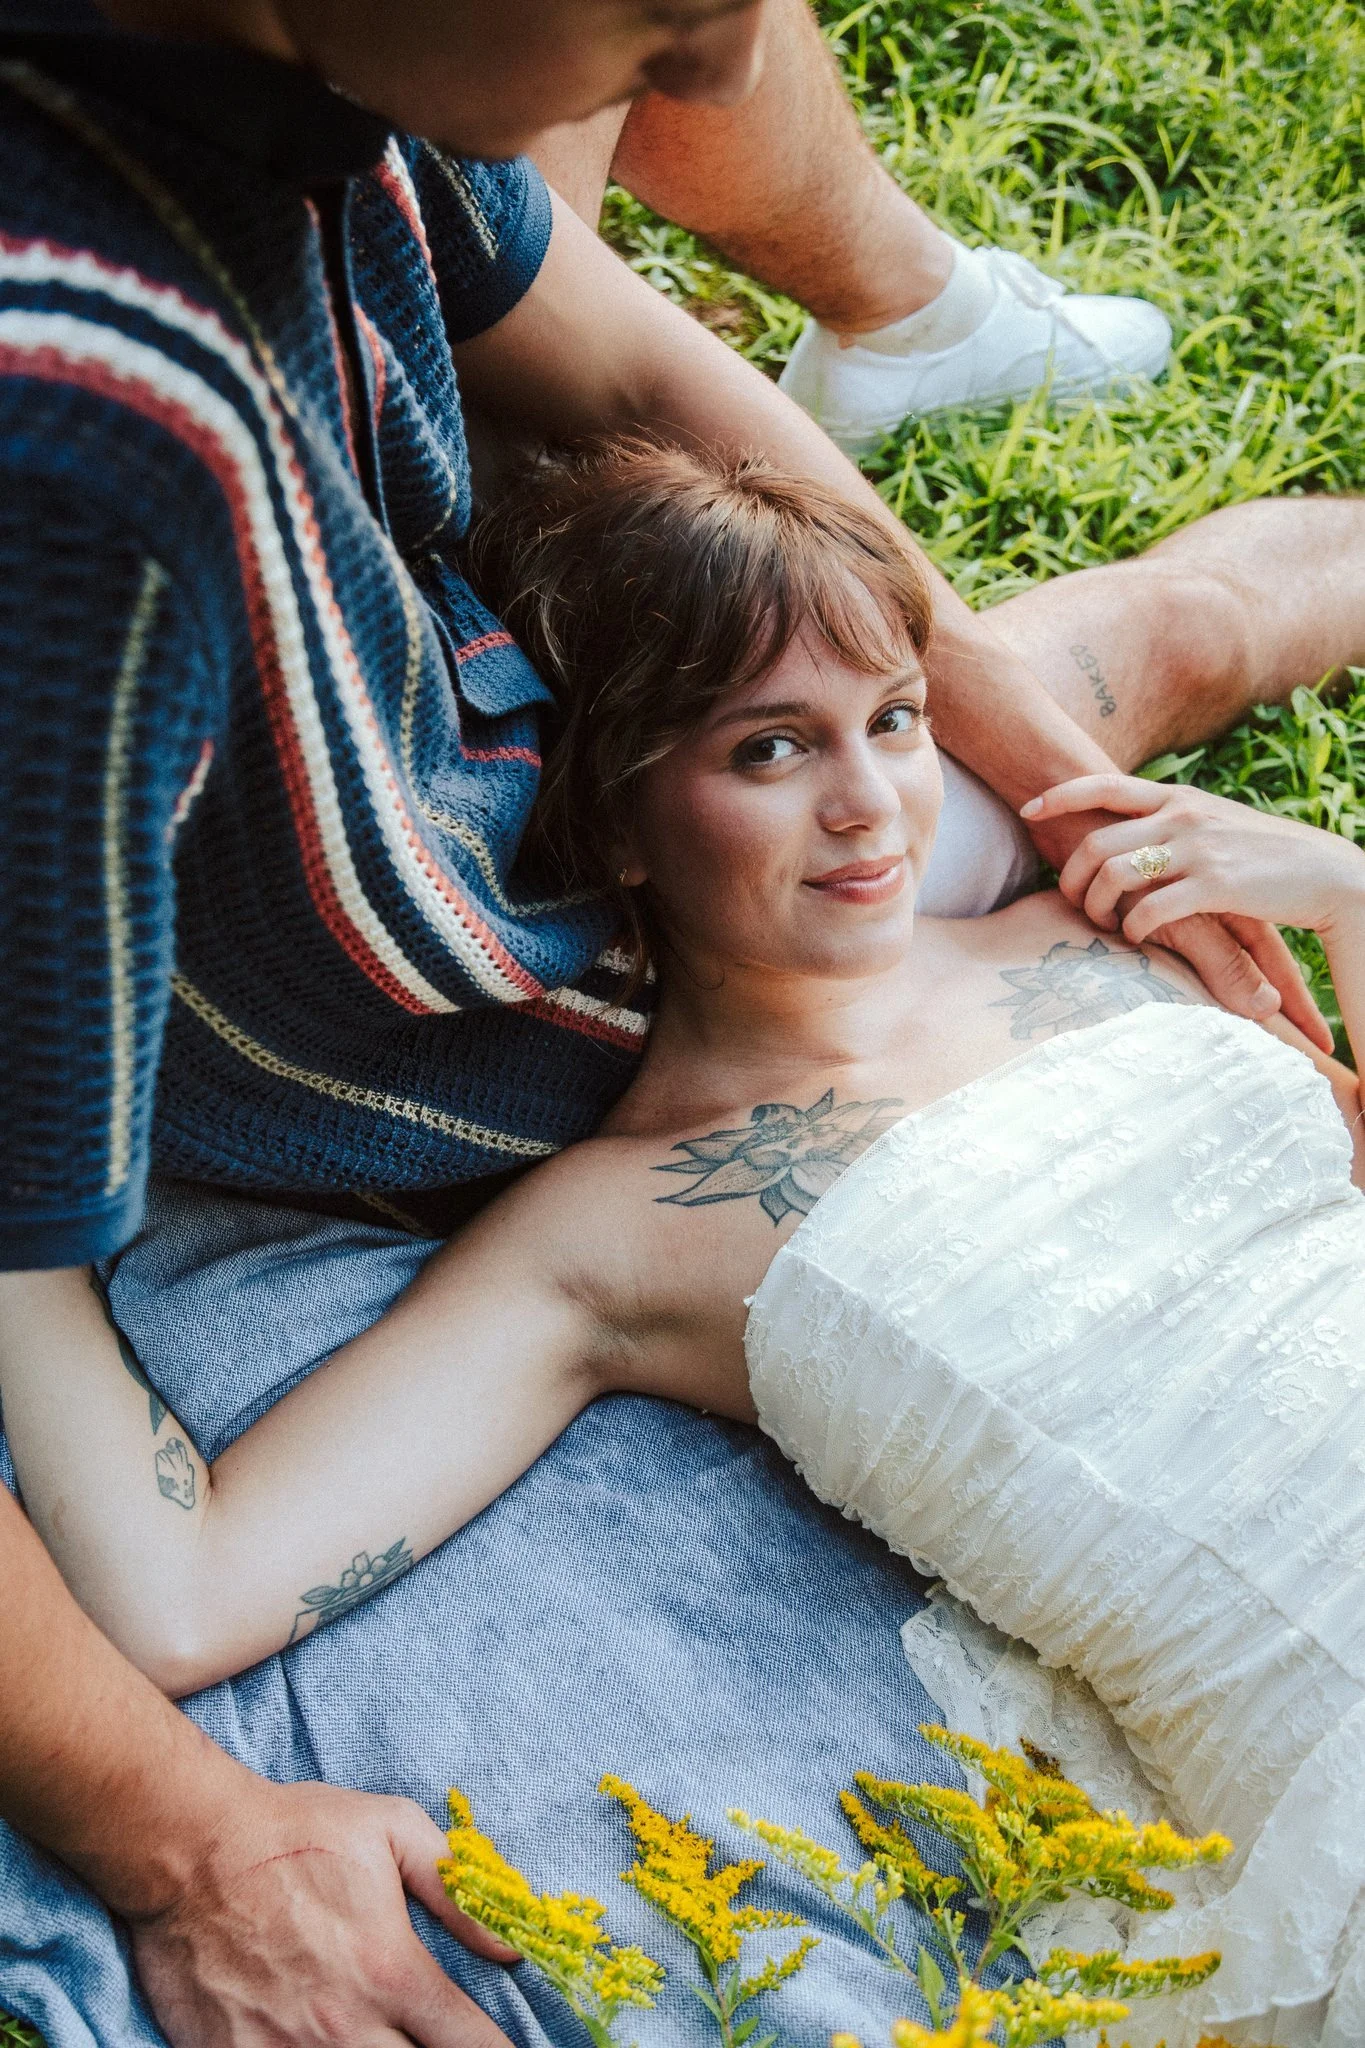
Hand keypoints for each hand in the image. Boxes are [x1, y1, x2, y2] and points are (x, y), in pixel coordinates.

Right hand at [128, 1777, 518, 2047]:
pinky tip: (316, 2046)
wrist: (190, 1847)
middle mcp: (346, 2027)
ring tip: (376, 2036)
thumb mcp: (393, 1831)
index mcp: (391, 1972)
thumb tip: (511, 1949)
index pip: (472, 2045)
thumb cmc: (295, 1832)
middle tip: (430, 2038)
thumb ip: (458, 1895)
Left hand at [1024, 772, 1364, 1049]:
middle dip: (1071, 877)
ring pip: (1114, 875)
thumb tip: (1129, 830)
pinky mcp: (1214, 886)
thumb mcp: (1213, 823)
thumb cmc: (1263, 855)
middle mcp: (1183, 816)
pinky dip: (1132, 928)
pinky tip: (1136, 938)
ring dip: (1097, 908)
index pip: (1104, 784)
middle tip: (1073, 902)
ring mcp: (1198, 849)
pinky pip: (1149, 910)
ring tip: (1105, 924)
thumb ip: (1172, 821)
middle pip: (1095, 842)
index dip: (1060, 796)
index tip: (1029, 811)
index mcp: (1179, 798)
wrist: (1326, 872)